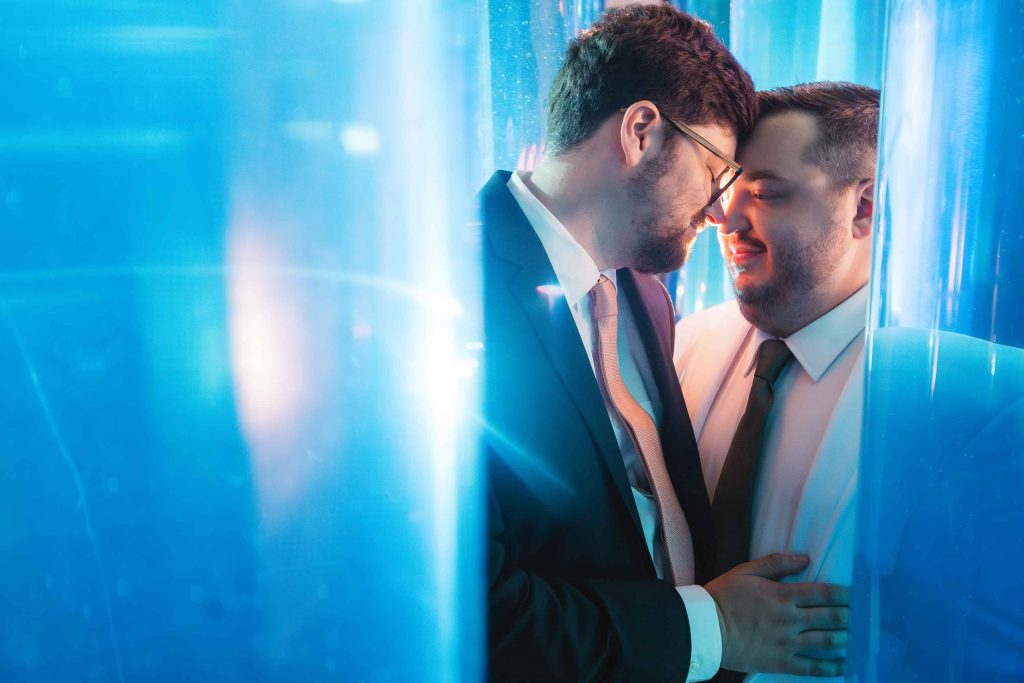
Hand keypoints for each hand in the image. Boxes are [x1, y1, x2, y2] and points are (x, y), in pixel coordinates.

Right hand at [704, 553, 848, 676]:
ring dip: (848, 638)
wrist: (705, 629)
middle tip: (868, 616)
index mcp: (783, 595)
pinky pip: (813, 667)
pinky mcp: (782, 662)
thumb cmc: (723, 597)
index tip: (859, 594)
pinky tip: (846, 664)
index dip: (845, 594)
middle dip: (852, 616)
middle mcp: (790, 619)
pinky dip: (832, 666)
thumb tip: (804, 558)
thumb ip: (776, 564)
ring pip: (827, 641)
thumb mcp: (745, 571)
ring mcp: (788, 643)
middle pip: (830, 617)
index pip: (823, 593)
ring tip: (862, 637)